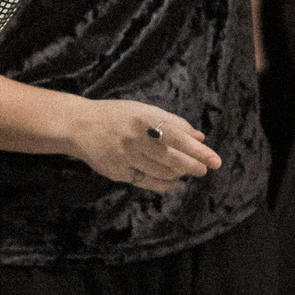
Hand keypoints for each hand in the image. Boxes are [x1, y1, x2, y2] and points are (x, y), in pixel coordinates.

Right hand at [67, 98, 220, 193]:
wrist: (79, 126)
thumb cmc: (117, 115)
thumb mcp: (143, 110)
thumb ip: (173, 122)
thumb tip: (200, 137)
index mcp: (143, 119)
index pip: (177, 137)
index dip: (198, 150)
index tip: (215, 160)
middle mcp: (134, 139)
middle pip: (170, 159)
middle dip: (192, 166)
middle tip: (204, 169)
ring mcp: (125, 158)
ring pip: (160, 172)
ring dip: (178, 174)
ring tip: (187, 171)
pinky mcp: (118, 172)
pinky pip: (147, 182)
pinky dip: (164, 184)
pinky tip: (173, 182)